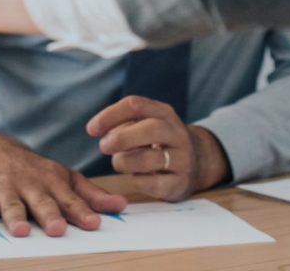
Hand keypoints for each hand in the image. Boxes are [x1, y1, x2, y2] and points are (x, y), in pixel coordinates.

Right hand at [0, 131, 126, 237]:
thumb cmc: (32, 171)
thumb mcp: (62, 177)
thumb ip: (90, 194)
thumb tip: (121, 206)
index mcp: (52, 181)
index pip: (69, 199)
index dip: (82, 211)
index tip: (94, 224)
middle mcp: (29, 183)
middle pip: (41, 201)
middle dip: (49, 214)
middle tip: (58, 229)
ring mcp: (4, 187)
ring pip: (11, 204)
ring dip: (15, 216)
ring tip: (21, 231)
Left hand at [86, 96, 229, 200]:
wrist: (198, 161)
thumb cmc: (159, 141)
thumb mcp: (146, 124)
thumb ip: (123, 124)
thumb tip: (98, 129)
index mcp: (164, 113)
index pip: (135, 105)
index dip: (110, 115)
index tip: (91, 129)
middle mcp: (176, 133)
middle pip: (150, 129)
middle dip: (122, 138)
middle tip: (104, 147)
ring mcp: (182, 158)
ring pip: (151, 159)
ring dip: (126, 162)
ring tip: (118, 163)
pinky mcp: (180, 183)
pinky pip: (155, 183)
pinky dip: (138, 181)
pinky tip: (135, 177)